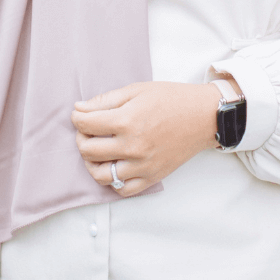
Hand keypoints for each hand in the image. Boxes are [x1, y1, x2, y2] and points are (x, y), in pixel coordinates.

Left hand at [72, 80, 221, 196]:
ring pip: (101, 175)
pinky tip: (114, 165)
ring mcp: (143, 165)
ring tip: (96, 151)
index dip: (77, 117)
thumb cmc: (171, 99)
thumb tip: (79, 108)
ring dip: (91, 162)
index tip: (79, 114)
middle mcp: (133, 146)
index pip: (86, 124)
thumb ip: (105, 100)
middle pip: (88, 150)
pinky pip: (123, 189)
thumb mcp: (136, 90)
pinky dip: (112, 181)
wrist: (203, 116)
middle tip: (86, 130)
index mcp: (127, 121)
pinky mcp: (152, 177)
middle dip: (80, 138)